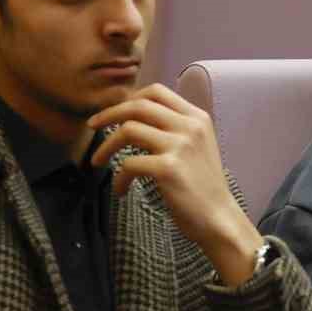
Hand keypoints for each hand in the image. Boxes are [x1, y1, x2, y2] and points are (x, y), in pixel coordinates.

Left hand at [88, 83, 262, 285]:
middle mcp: (190, 126)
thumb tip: (136, 118)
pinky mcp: (168, 168)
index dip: (129, 98)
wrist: (218, 218)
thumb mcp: (197, 147)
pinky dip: (118, 177)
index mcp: (197, 117)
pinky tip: (121, 190)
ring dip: (106, 146)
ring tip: (98, 161)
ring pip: (128, 130)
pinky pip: (128, 164)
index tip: (114, 113)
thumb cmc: (203, 187)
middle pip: (139, 105)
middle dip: (109, 114)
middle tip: (93, 126)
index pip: (157, 92)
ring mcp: (180, 146)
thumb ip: (176, 129)